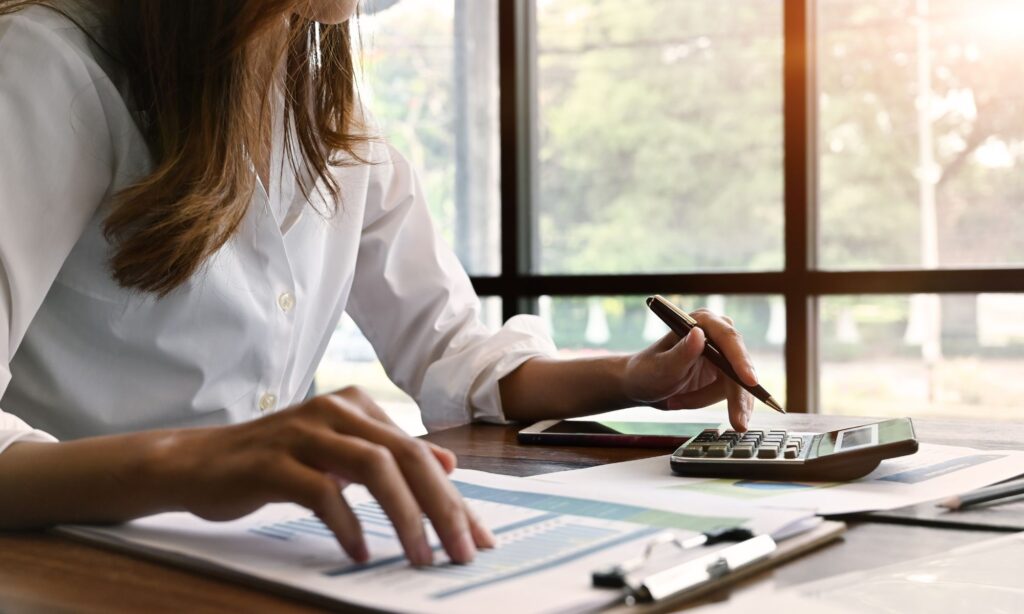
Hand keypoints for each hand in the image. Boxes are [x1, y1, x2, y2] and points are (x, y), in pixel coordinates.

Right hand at [149, 386, 494, 565]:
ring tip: (420, 556)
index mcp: (357, 407)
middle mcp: (336, 410)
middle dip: (442, 508)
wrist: (195, 462)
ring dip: (404, 517)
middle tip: (461, 553)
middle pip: (406, 456)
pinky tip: (358, 553)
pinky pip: (321, 492)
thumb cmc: (274, 461)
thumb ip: (389, 455)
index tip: (478, 539)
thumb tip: (446, 463)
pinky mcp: (272, 461)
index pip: (419, 454)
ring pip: (373, 468)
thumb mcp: (339, 453)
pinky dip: (346, 525)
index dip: (454, 499)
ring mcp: (303, 432)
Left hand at [622, 309, 756, 430]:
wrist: (641, 386)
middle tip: (738, 423)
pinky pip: (729, 393)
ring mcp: (722, 354)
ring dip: (706, 399)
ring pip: (735, 384)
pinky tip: (684, 402)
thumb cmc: (646, 372)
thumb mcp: (661, 367)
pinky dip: (708, 402)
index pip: (728, 339)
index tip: (750, 381)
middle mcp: (715, 335)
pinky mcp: (723, 373)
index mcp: (701, 322)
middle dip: (736, 396)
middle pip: (739, 366)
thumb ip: (681, 353)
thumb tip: (699, 334)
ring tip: (676, 402)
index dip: (741, 360)